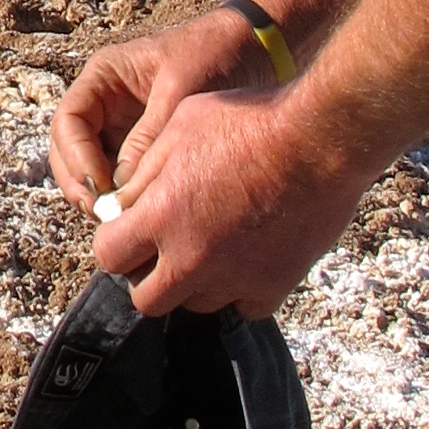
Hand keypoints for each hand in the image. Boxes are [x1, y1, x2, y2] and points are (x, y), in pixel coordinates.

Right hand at [49, 5, 271, 209]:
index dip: (75, 158)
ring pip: (92, 170)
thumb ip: (148, 138)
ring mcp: (124, 129)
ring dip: (99, 195)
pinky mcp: (145, 150)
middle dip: (80, 183)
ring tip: (121, 220)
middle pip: (69, 150)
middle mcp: (106, 105)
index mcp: (105, 78)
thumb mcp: (180, 92)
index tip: (101, 187)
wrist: (259, 48)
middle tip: (103, 215)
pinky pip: (122, 178)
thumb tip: (120, 191)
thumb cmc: (217, 55)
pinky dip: (124, 198)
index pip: (68, 122)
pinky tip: (141, 214)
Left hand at [89, 88, 371, 317]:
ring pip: (194, 305)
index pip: (108, 256)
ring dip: (193, 283)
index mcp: (160, 216)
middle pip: (146, 299)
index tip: (128, 229)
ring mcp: (234, 278)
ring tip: (210, 245)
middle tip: (163, 248)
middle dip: (147, 276)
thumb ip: (144, 173)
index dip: (114, 242)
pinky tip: (247, 257)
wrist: (319, 139)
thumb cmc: (249, 121)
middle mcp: (191, 259)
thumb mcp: (180, 127)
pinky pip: (244, 306)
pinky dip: (241, 290)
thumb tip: (120, 204)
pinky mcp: (274, 286)